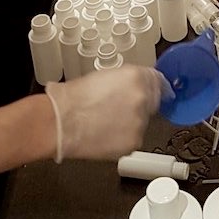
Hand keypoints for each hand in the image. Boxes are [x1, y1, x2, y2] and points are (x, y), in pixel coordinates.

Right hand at [45, 68, 167, 162]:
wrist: (60, 122)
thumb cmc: (73, 98)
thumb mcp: (103, 76)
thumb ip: (126, 79)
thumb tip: (137, 84)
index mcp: (136, 77)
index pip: (157, 80)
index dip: (153, 86)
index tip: (156, 91)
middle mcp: (142, 98)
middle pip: (152, 102)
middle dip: (139, 105)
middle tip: (118, 109)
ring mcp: (140, 122)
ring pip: (142, 122)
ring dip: (130, 122)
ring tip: (106, 122)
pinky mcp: (134, 142)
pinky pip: (134, 139)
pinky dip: (123, 138)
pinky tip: (105, 134)